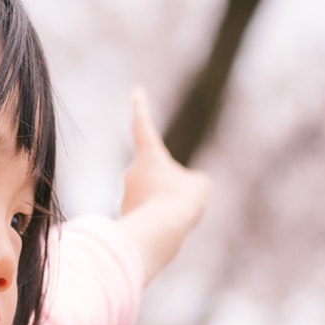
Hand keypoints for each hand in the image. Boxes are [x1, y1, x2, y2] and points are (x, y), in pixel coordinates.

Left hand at [118, 88, 210, 285]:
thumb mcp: (199, 186)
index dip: (141, 108)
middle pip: (156, 176)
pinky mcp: (124, 217)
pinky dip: (158, 224)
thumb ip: (192, 183)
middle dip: (170, 188)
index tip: (136, 91)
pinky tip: (163, 233)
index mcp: (149, 155)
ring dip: (165, 208)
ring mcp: (125, 195)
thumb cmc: (180, 201)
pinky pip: (146, 217)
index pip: (142, 126)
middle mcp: (131, 172)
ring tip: (173, 219)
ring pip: (152, 199)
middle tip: (180, 201)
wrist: (160, 232)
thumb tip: (183, 190)